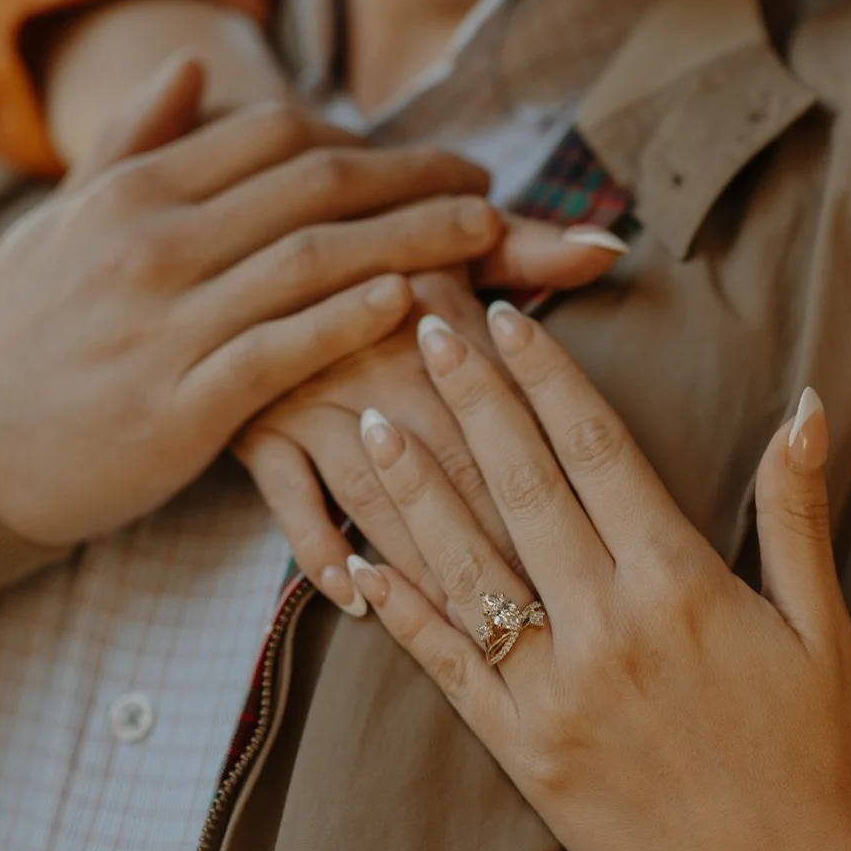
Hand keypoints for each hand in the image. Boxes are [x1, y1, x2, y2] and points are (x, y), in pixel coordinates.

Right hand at [0, 54, 514, 544]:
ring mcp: (166, 324)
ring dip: (413, 238)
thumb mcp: (62, 224)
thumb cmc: (21, 338)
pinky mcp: (181, 407)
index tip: (426, 158)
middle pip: (313, 185)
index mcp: (131, 193)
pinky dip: (350, 320)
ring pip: (313, 260)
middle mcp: (152, 246)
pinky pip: (283, 350)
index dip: (365, 139)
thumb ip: (131, 143)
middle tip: (489, 186)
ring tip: (486, 232)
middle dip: (415, 178)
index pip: (272, 134)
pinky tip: (410, 302)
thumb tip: (191, 66)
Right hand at [236, 224, 626, 611]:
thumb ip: (535, 248)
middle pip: (454, 466)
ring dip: (423, 562)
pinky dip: (319, 548)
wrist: (240, 225)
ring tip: (474, 624)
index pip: (510, 409)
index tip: (601, 540)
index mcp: (437, 314)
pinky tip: (353, 595)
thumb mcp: (449, 233)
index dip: (553, 474)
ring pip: (379, 495)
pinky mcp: (255, 426)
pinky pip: (288, 500)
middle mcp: (377, 361)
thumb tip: (610, 245)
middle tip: (556, 614)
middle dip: (504, 544)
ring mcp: (311, 396)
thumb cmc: (375, 240)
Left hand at [336, 304, 850, 850]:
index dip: (547, 376)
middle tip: (425, 328)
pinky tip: (357, 562)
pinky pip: (448, 668)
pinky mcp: (524, 754)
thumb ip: (794, 508)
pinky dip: (400, 613)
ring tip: (372, 417)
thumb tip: (806, 400)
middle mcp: (609, 627)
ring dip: (414, 487)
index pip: (596, 449)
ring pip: (468, 565)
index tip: (509, 317)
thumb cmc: (815, 754)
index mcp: (682, 583)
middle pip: (521, 485)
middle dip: (470, 399)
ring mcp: (556, 693)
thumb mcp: (820, 623)